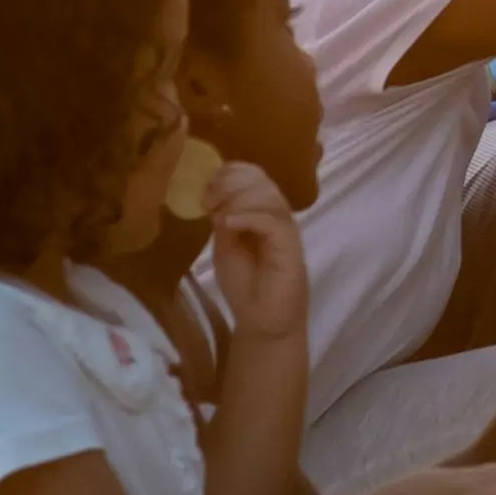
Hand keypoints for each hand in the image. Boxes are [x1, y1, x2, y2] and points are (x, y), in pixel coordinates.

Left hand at [197, 163, 311, 346]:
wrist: (264, 322)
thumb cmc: (245, 285)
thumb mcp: (225, 247)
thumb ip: (223, 222)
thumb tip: (214, 197)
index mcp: (262, 212)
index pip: (254, 176)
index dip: (230, 172)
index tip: (205, 187)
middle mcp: (277, 216)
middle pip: (262, 180)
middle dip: (231, 182)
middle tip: (208, 199)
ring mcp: (286, 230)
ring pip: (269, 196)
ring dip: (238, 199)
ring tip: (218, 216)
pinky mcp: (290, 247)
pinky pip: (273, 221)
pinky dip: (249, 217)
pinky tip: (229, 224)